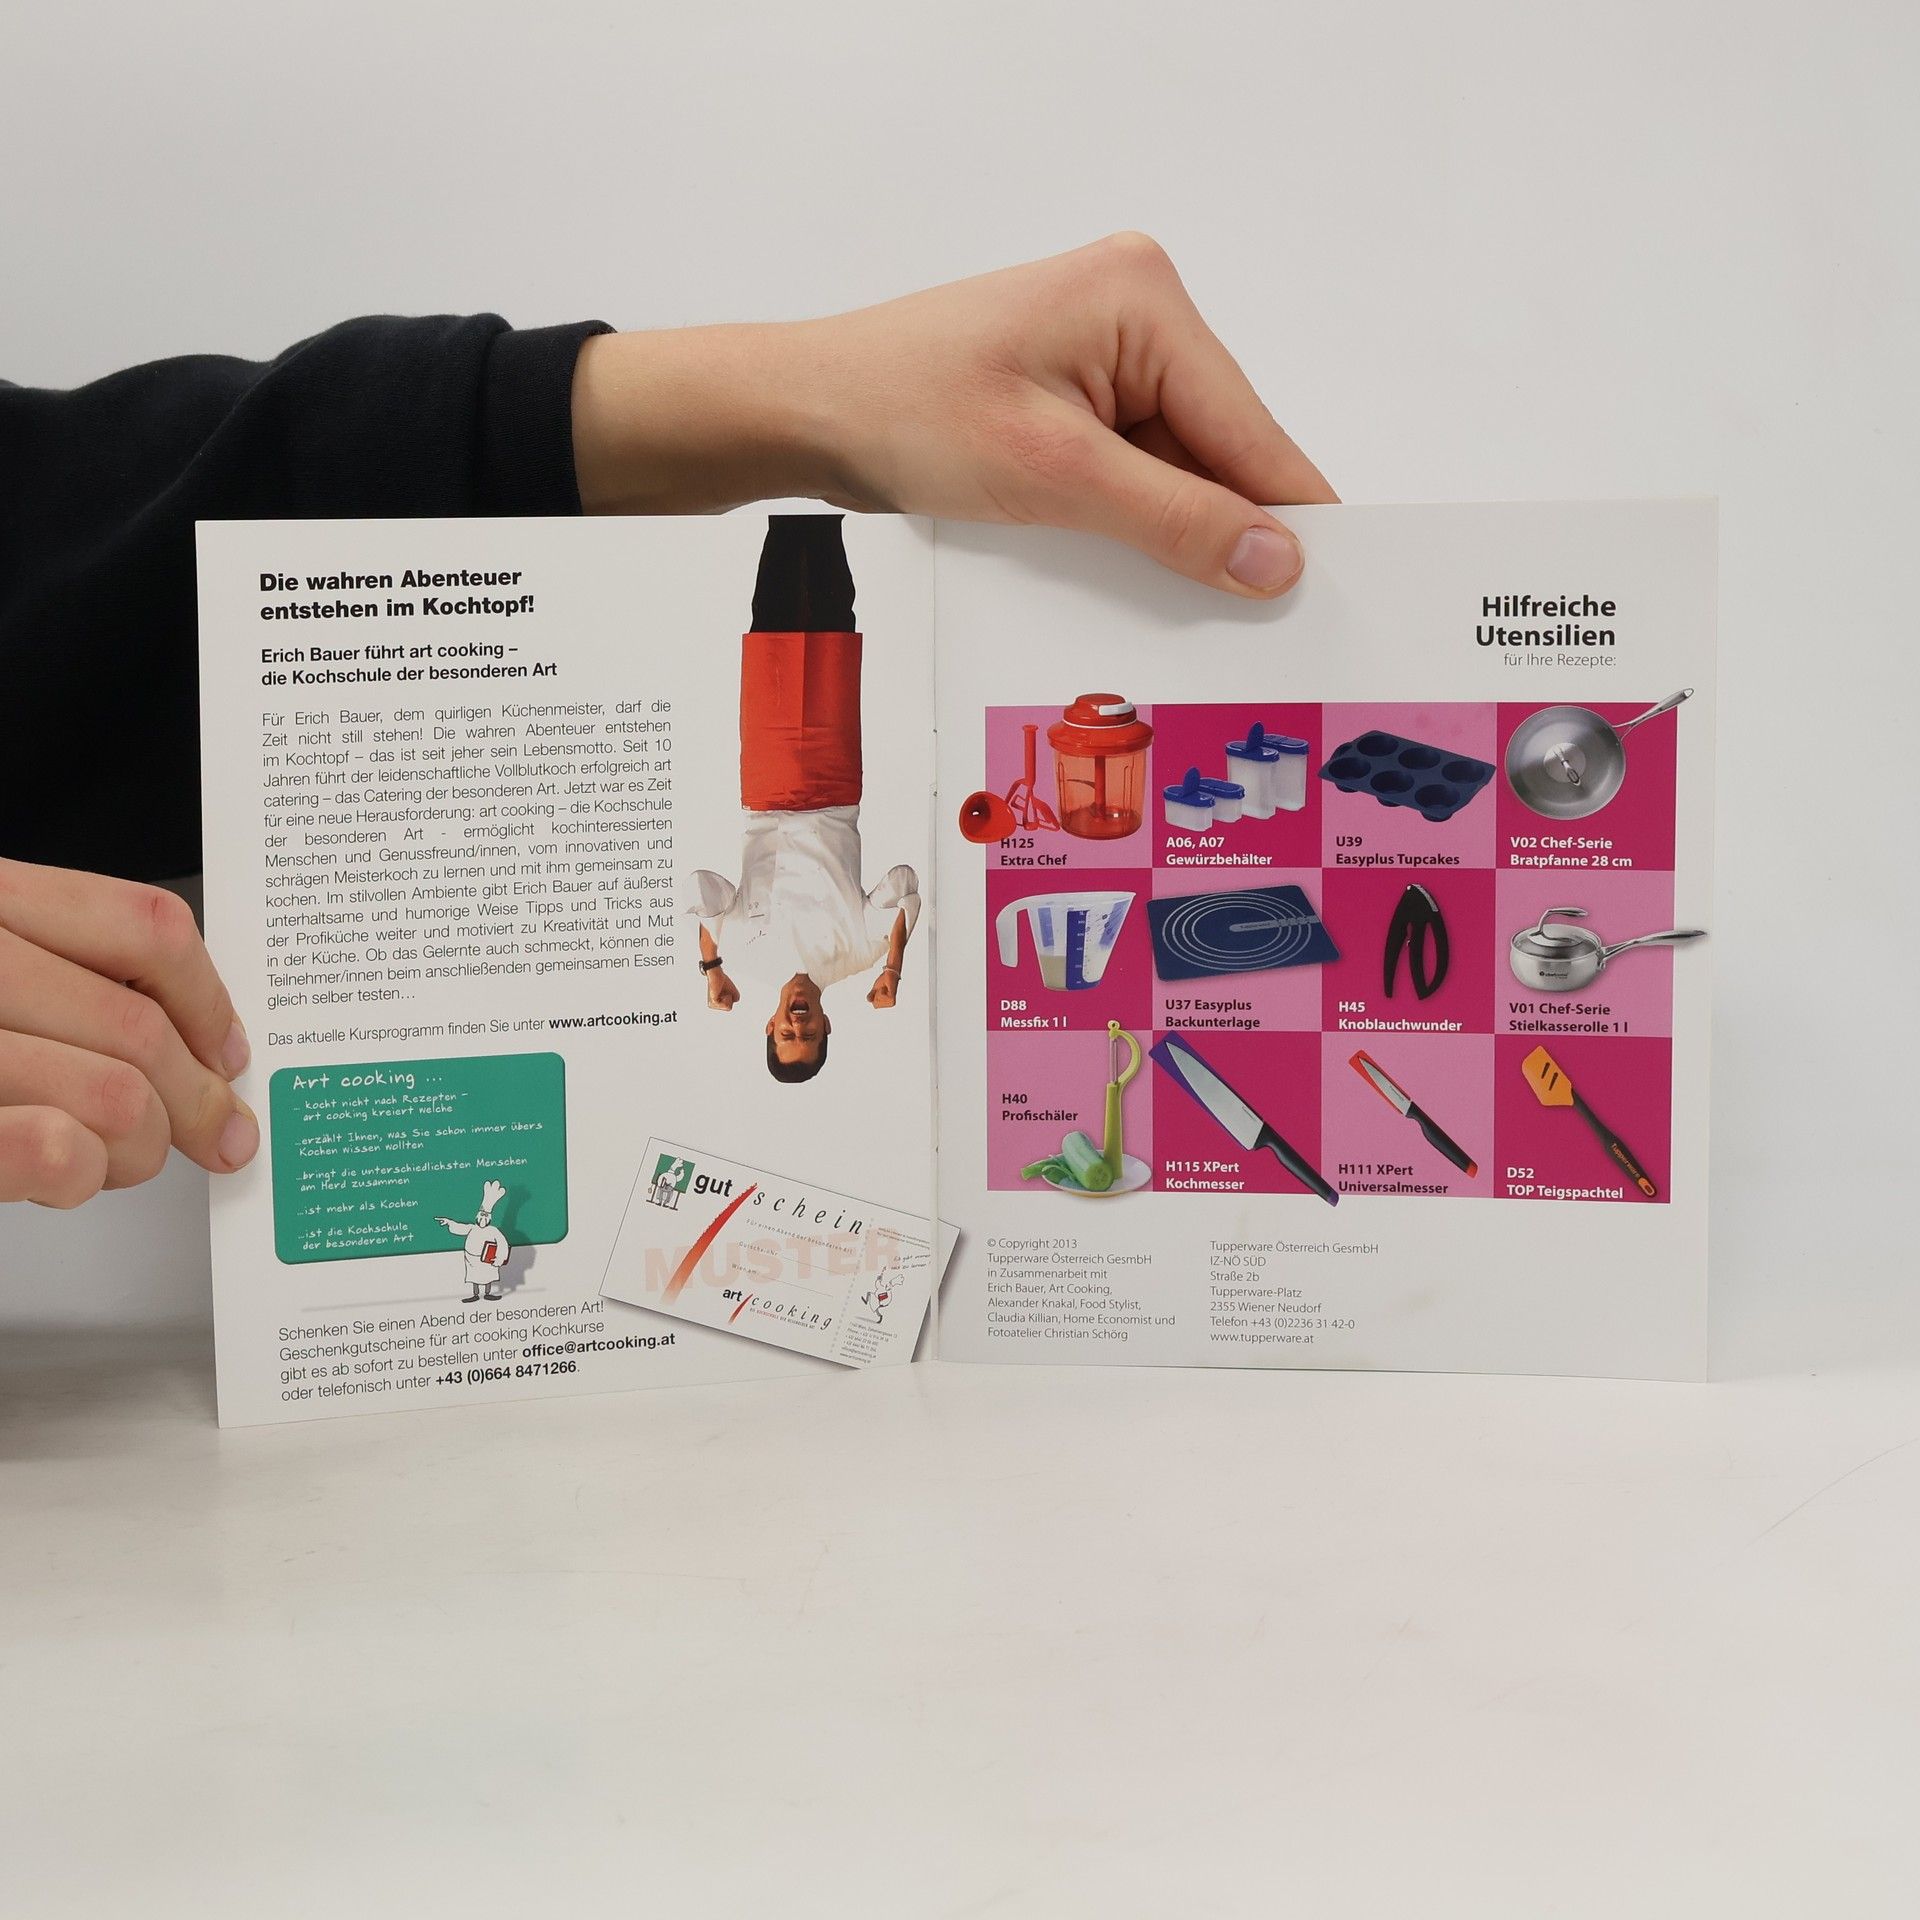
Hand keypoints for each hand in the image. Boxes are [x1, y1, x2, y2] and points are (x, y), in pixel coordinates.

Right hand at [0, 860, 256, 1206]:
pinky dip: (79, 1175)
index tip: (229, 1052)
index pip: (144, 926)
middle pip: (140, 1027)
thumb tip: (199, 1044)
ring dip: (138, 1149)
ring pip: (113, 1096)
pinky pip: (52, 1146)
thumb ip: (65, 983)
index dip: (210, 1001)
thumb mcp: (1, 972)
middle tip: (202, 1134)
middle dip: (190, 1101)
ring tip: (115, 1160)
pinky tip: (63, 1175)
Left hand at [572, 233, 1333, 596]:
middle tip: (1254, 621)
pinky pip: (1134, 467)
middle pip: (1220, 447)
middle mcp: (1136, 311)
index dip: (1288, 513)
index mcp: (1144, 298)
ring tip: (1179, 599)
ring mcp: (1104, 351)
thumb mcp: (1053, 477)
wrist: (807, 411)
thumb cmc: (905, 411)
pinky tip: (1125, 564)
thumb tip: (1274, 558)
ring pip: (1179, 466)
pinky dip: (1133, 520)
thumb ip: (1174, 519)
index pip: (1248, 426)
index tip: (1336, 585)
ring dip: (1171, 530)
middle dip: (1223, 527)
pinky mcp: (1073, 392)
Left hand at [705, 970, 738, 1011]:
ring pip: (728, 1008)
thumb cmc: (723, 982)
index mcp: (716, 1003)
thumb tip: (733, 1002)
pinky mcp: (713, 1002)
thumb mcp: (733, 992)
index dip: (731, 998)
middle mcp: (713, 1005)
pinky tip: (719, 992)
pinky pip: (726, 1005)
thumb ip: (736, 998)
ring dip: (728, 998)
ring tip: (721, 992)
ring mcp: (712, 1005)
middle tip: (723, 992)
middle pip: (729, 1008)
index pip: (729, 1007)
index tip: (724, 991)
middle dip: (730, 999)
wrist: (716, 975)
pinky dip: (726, 998)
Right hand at [867, 967, 899, 1009]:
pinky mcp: (892, 995)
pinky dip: (881, 991)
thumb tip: (868, 1001)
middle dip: (876, 995)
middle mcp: (891, 1003)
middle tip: (882, 989)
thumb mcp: (875, 989)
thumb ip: (871, 995)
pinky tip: (886, 987)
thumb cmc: (883, 981)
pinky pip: (882, 996)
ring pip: (879, 1001)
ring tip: (884, 988)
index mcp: (888, 1003)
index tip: (880, 991)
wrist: (889, 973)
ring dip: (879, 993)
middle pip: (876, 1004)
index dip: (875, 998)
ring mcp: (892, 999)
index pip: (875, 1006)